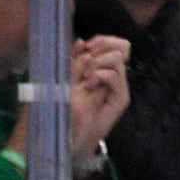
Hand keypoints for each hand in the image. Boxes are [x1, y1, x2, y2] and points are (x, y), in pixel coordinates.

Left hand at [69, 35, 129, 161]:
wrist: (61, 139)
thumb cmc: (57, 112)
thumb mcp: (61, 81)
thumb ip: (71, 62)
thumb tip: (79, 41)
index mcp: (96, 71)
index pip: (110, 44)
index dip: (100, 40)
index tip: (84, 47)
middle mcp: (109, 77)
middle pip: (122, 46)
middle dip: (103, 46)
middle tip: (86, 60)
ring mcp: (116, 89)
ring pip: (119, 58)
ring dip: (99, 63)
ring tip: (85, 79)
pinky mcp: (119, 100)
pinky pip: (116, 77)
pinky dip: (101, 75)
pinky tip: (89, 86)